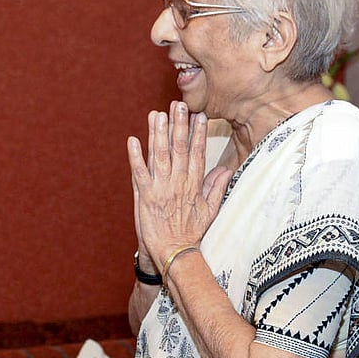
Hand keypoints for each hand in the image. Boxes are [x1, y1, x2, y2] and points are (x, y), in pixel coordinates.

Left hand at [129, 101, 230, 267]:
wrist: (174, 253)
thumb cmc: (192, 234)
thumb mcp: (210, 211)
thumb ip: (217, 188)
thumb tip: (226, 169)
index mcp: (194, 185)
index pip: (198, 153)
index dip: (198, 133)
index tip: (199, 115)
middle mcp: (178, 183)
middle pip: (179, 148)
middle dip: (179, 125)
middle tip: (178, 105)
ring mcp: (161, 189)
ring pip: (159, 155)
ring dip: (157, 134)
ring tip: (157, 114)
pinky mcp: (145, 197)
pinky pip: (139, 173)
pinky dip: (134, 157)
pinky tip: (132, 140)